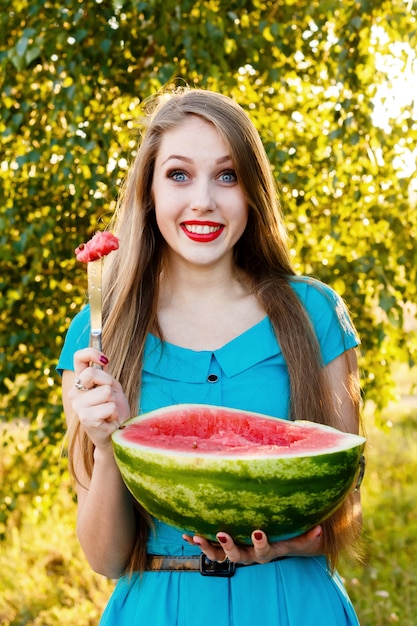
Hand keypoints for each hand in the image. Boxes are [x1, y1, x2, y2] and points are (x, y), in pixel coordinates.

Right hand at [68, 347, 129, 449]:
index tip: (104, 359)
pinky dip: (114, 413)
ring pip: (105, 391)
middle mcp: (74, 392)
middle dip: (108, 382)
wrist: (116, 431)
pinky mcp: (86, 418)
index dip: (91, 352)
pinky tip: (109, 419)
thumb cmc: (113, 407)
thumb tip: (103, 357)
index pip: (79, 358)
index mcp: (80, 382)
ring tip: (110, 410)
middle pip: (91, 374)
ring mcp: (78, 406)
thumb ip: (103, 373)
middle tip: (111, 395)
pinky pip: (109, 406)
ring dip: (114, 401)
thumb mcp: (111, 386)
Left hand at [182, 526, 322, 564]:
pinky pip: (209, 548)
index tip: (258, 530)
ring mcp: (236, 552)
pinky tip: (185, 534)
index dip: (260, 543)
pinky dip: (197, 542)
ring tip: (196, 536)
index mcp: (267, 551)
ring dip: (208, 547)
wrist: (278, 545)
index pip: (264, 550)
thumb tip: (320, 528)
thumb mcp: (300, 536)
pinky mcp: (224, 547)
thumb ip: (309, 535)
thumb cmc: (290, 536)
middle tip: (222, 532)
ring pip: (220, 555)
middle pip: (238, 556)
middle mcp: (250, 555)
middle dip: (229, 545)